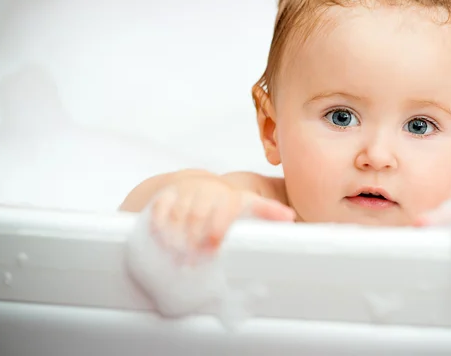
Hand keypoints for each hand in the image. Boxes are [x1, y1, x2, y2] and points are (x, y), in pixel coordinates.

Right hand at [147, 174, 294, 261]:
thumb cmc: (226, 205)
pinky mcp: (166, 195)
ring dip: (176, 240)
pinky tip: (162, 245)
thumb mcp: (248, 205)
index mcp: (228, 196)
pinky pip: (160, 211)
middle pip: (198, 216)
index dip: (218, 225)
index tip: (214, 246)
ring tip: (178, 261)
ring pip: (178, 216)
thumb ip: (267, 212)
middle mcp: (207, 192)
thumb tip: (290, 217)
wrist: (195, 187)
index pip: (225, 207)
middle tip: (194, 264)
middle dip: (195, 241)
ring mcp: (185, 193)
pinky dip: (159, 228)